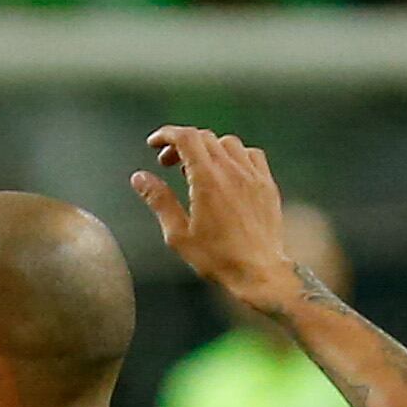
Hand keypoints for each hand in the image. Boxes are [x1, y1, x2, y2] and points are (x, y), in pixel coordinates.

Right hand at [132, 126, 306, 308]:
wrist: (259, 271)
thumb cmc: (218, 258)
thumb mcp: (178, 233)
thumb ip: (158, 200)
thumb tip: (139, 178)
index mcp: (207, 179)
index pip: (186, 138)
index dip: (166, 135)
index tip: (155, 144)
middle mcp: (232, 170)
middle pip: (204, 137)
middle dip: (181, 144)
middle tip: (168, 163)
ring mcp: (253, 175)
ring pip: (228, 143)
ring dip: (208, 148)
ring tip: (197, 169)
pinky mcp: (267, 184)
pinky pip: (251, 155)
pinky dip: (234, 155)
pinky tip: (227, 172)